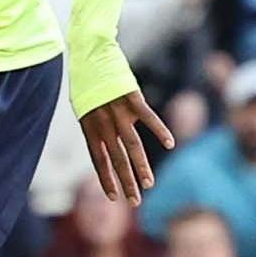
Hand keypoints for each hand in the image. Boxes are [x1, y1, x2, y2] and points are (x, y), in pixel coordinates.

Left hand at [80, 88, 173, 208]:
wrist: (90, 53)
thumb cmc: (88, 82)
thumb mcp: (85, 108)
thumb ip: (97, 127)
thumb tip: (110, 145)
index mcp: (89, 126)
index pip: (98, 159)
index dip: (105, 178)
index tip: (113, 198)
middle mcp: (102, 122)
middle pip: (116, 158)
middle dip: (125, 182)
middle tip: (134, 202)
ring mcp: (117, 111)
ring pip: (132, 144)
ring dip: (141, 166)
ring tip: (148, 184)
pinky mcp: (131, 98)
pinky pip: (148, 117)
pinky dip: (160, 129)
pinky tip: (170, 142)